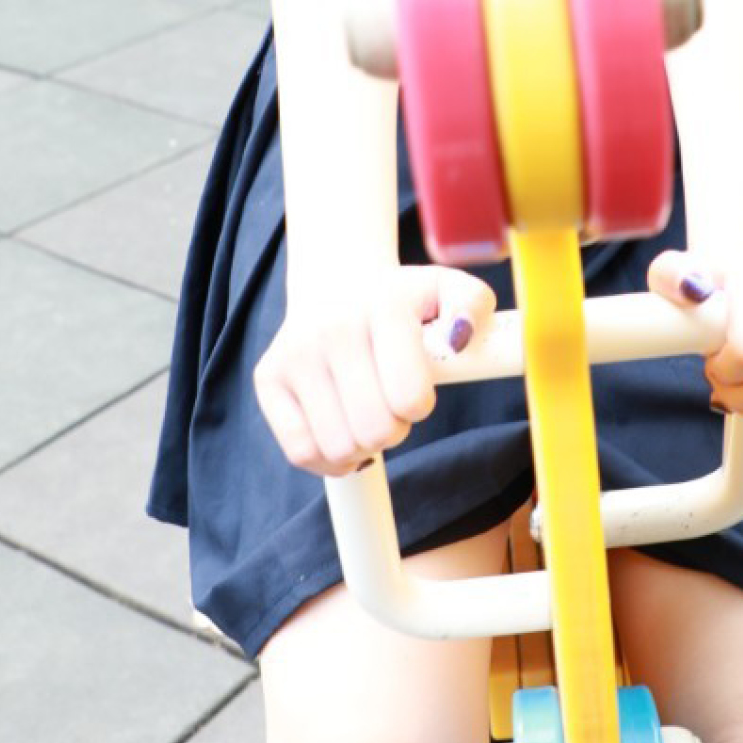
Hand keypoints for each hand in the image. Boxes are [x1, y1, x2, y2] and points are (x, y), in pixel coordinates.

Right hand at [255, 266, 497, 477]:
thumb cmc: (401, 302)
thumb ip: (474, 307)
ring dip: (362, 444)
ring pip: (340, 447)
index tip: (414, 388)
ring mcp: (294, 355)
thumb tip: (460, 338)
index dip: (419, 405)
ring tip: (364, 411)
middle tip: (389, 403)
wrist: (337, 285)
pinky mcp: (268, 379)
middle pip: (376, 431)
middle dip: (393, 429)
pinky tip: (340, 428)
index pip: (410, 399)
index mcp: (383, 308)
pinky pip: (302, 452)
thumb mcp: (448, 291)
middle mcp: (332, 329)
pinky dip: (328, 457)